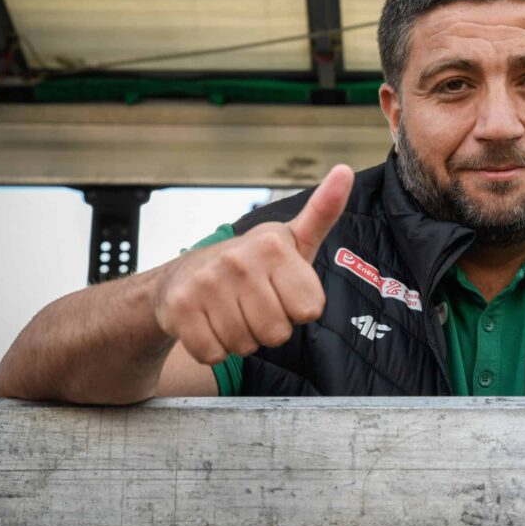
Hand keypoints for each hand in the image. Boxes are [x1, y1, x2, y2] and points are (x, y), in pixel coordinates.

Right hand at [153, 164, 353, 364]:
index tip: (281, 291)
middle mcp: (238, 259)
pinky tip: (209, 323)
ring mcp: (206, 283)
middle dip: (268, 327)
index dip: (297, 309)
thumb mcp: (292, 240)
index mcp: (273, 245)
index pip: (309, 310)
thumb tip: (345, 171)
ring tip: (231, 311)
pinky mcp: (179, 308)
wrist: (182, 275)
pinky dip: (214, 348)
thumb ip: (323, 212)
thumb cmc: (252, 263)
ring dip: (241, 339)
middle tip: (253, 304)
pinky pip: (213, 354)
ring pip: (246, 345)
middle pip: (278, 333)